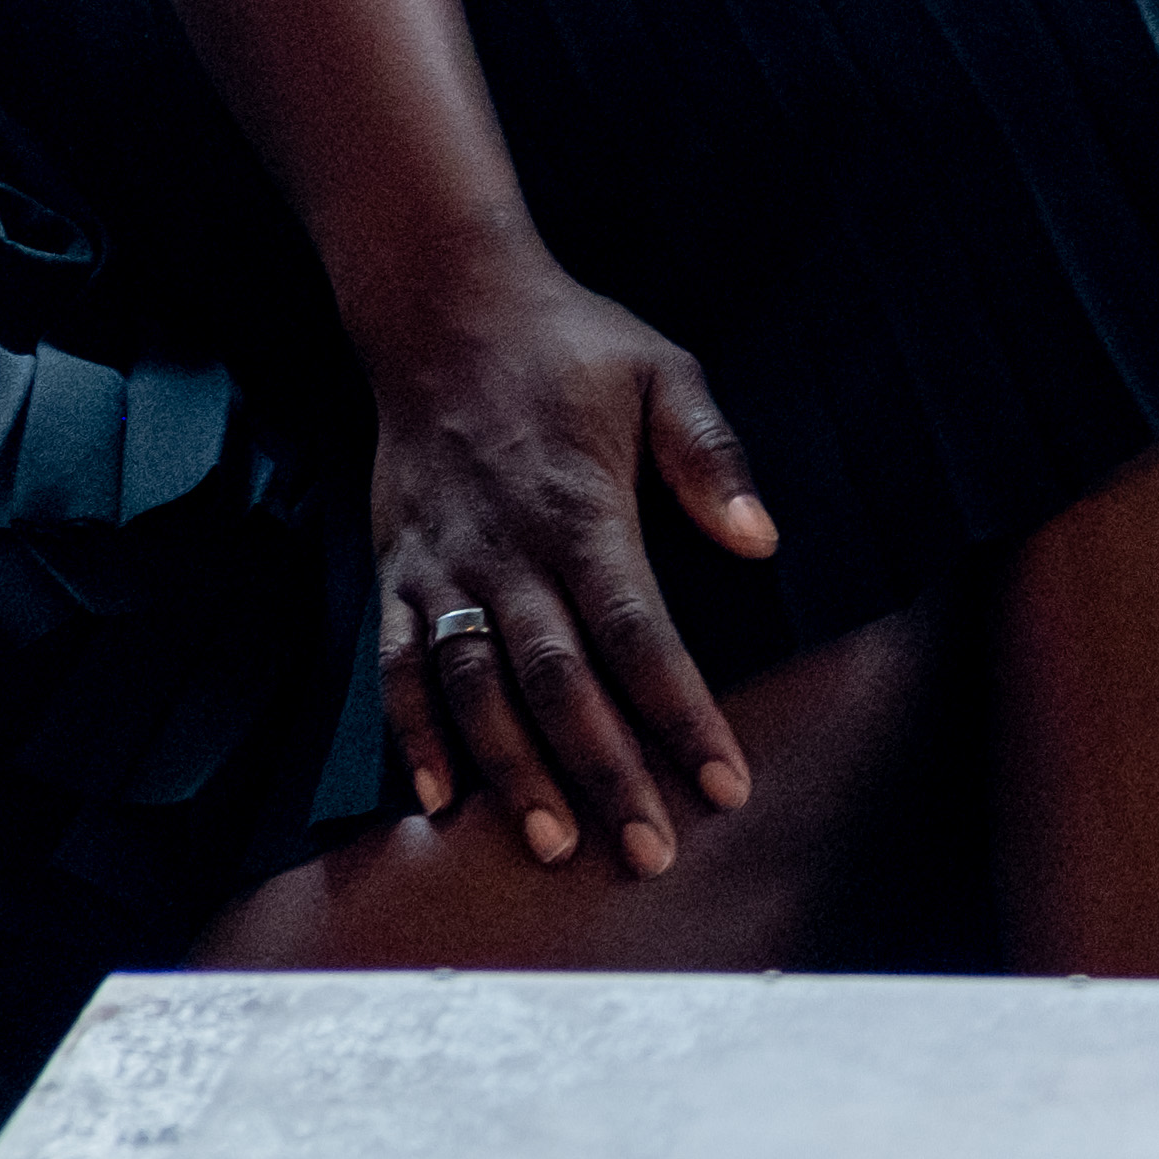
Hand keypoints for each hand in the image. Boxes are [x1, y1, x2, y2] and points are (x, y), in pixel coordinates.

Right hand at [358, 250, 779, 876]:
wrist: (441, 308)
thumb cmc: (570, 344)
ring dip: (515, 771)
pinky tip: (441, 799)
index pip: (640, 636)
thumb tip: (760, 538)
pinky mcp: (397, 572)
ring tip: (556, 845)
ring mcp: (443, 568)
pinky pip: (399, 668)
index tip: (726, 783)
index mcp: (582, 511)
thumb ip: (709, 456)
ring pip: (475, 691)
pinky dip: (415, 736)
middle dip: (608, 773)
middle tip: (651, 850)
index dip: (682, 715)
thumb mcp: (663, 371)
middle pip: (560, 684)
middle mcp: (508, 553)